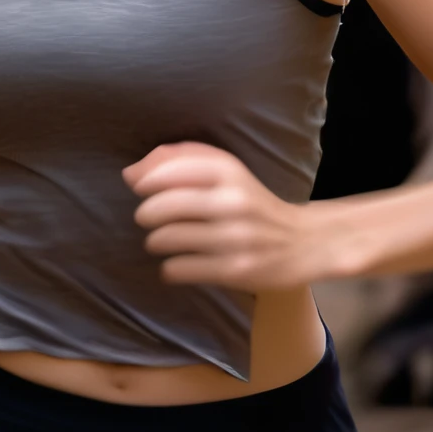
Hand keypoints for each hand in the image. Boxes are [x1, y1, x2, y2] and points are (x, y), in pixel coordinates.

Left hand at [126, 143, 319, 290]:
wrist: (301, 243)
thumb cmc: (252, 202)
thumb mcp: (227, 171)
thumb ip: (180, 161)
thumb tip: (130, 174)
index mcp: (231, 171)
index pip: (173, 168)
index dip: (147, 179)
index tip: (140, 188)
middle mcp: (233, 201)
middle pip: (165, 205)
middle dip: (146, 213)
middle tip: (147, 218)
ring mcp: (235, 238)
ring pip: (168, 238)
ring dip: (155, 240)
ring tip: (161, 240)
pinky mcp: (234, 270)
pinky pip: (179, 269)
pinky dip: (169, 268)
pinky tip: (175, 265)